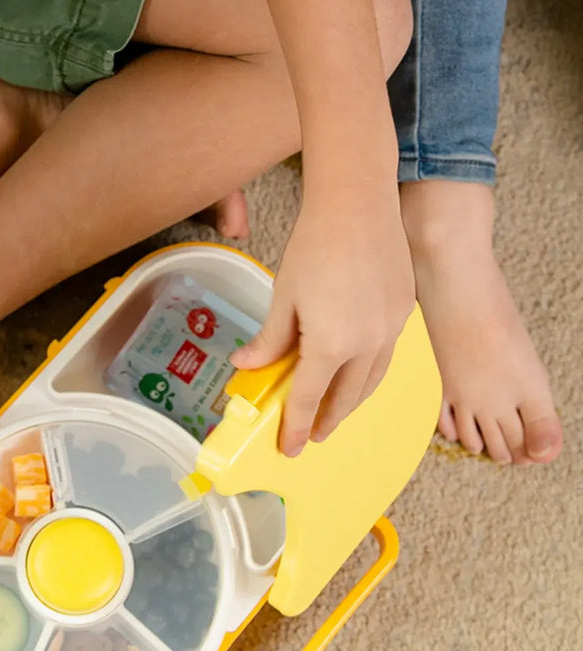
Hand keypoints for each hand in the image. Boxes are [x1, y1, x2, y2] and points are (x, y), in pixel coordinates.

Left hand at [232, 189, 414, 456]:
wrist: (357, 204)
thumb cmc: (315, 244)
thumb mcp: (284, 295)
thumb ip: (269, 339)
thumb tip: (247, 366)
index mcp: (331, 344)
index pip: (310, 399)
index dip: (298, 425)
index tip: (290, 446)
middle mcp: (368, 344)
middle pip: (347, 398)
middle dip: (328, 420)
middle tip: (314, 435)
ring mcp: (391, 330)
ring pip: (372, 381)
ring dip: (352, 402)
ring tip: (334, 412)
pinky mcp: (404, 313)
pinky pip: (387, 357)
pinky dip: (369, 374)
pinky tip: (357, 372)